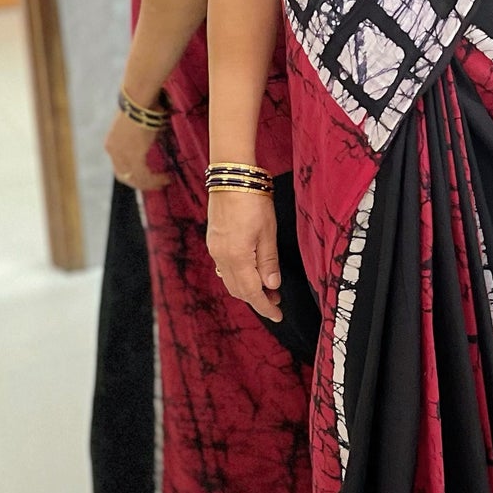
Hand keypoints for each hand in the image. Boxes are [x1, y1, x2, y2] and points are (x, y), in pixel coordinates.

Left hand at [104, 110, 169, 189]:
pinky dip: (156, 179)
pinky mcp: (133, 156)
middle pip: (124, 176)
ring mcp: (122, 155)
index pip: (119, 167)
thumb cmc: (140, 107)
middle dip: (141, 183)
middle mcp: (113, 152)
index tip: (147, 177)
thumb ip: (138, 138)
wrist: (139, 100)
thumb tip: (149, 142)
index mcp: (111, 144)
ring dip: (150, 183)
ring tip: (164, 182)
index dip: (132, 175)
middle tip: (156, 185)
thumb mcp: (135, 126)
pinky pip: (144, 175)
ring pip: (135, 178)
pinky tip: (166, 178)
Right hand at [207, 188, 282, 320]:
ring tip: (266, 288)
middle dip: (257, 299)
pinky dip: (237, 276)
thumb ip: (269, 262)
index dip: (265, 306)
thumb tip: (272, 286)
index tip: (278, 315)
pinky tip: (249, 273)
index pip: (252, 292)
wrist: (232, 177)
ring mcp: (215, 249)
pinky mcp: (214, 241)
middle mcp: (221, 256)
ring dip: (247, 288)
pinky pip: (223, 268)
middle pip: (238, 289)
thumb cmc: (254, 200)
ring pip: (229, 280)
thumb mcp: (268, 232)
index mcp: (237, 257)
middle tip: (276, 301)